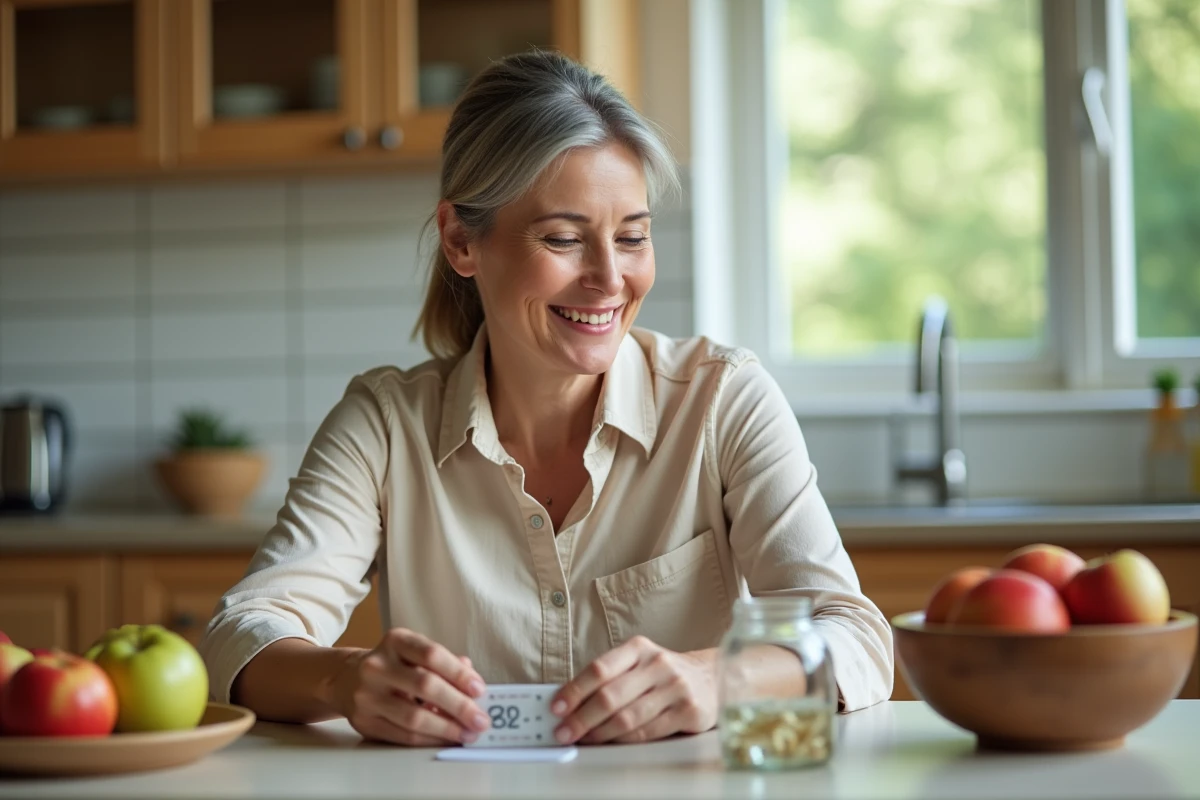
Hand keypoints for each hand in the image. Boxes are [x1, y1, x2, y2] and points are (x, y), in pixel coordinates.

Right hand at [329, 628, 490, 745]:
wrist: (346, 679)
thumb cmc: (394, 666)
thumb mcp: (415, 653)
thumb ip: (445, 664)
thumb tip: (473, 686)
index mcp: (395, 641)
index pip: (432, 655)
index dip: (459, 673)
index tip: (480, 690)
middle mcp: (378, 665)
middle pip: (426, 686)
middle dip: (459, 706)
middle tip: (481, 720)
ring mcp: (367, 695)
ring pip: (414, 717)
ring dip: (447, 728)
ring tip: (468, 734)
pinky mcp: (364, 722)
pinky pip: (403, 735)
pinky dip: (429, 739)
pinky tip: (446, 738)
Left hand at [550, 636, 717, 744]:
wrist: (711, 676)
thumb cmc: (663, 673)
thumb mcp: (638, 663)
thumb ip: (609, 677)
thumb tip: (568, 701)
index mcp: (639, 648)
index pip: (599, 669)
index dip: (574, 690)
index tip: (556, 707)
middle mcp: (658, 664)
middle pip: (611, 696)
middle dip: (582, 718)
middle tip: (564, 732)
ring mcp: (676, 688)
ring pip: (628, 717)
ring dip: (600, 733)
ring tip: (584, 739)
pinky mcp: (689, 712)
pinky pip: (648, 731)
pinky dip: (624, 740)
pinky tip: (611, 742)